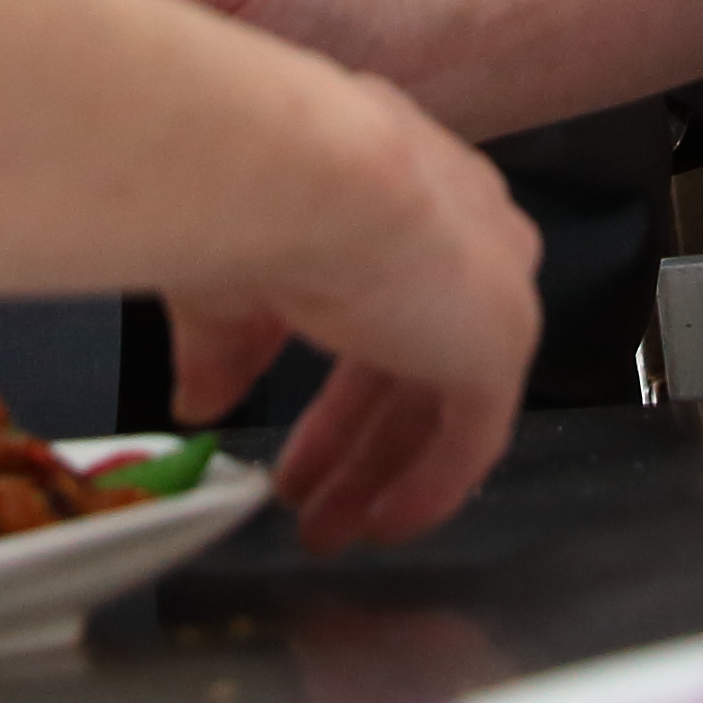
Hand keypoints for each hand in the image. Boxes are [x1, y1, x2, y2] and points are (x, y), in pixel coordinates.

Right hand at [155, 73, 542, 553]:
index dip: (334, 373)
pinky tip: (381, 525)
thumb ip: (228, 346)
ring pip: (440, 396)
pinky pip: (473, 435)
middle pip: (411, 355)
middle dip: (350, 436)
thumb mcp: (227, 280)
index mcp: (400, 186)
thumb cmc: (252, 191)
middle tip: (303, 494)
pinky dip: (429, 485)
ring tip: (325, 529)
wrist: (298, 173)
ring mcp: (491, 282)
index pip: (380, 297)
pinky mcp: (501, 342)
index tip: (295, 426)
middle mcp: (461, 227)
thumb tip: (200, 401)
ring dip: (379, 469)